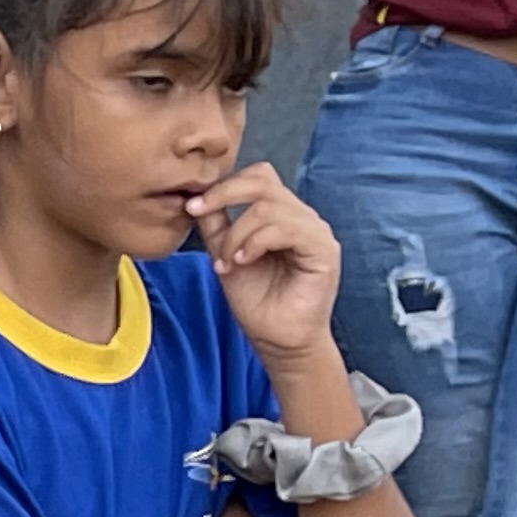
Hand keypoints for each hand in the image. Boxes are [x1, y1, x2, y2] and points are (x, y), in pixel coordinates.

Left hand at [189, 162, 344, 361]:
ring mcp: (315, 231)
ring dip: (237, 233)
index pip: (259, 177)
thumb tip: (197, 201)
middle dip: (224, 195)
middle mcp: (301, 217)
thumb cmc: (257, 302)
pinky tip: (242, 262)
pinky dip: (256, 242)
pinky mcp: (323, 250)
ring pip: (269, 207)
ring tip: (227, 262)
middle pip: (263, 182)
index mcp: (280, 215)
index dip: (225, 184)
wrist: (277, 339)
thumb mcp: (225, 257)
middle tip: (199, 214)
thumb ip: (217, 228)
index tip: (192, 206)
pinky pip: (287, 228)